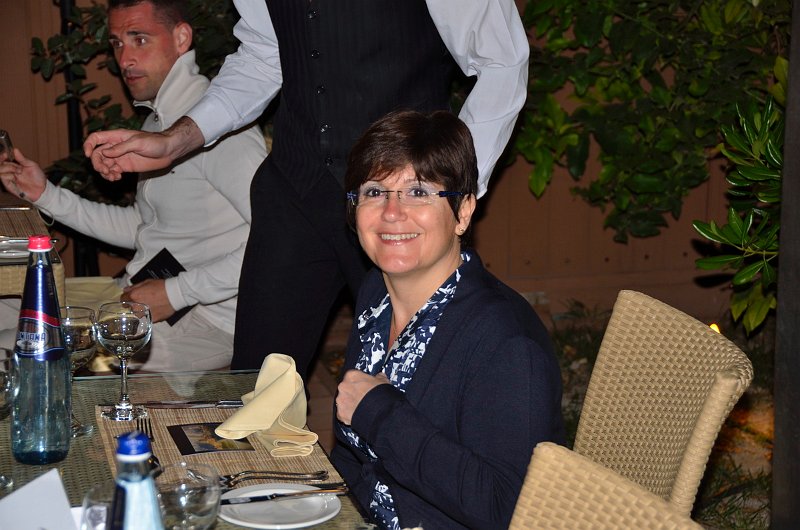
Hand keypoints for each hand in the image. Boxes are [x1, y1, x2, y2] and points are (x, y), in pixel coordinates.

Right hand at [0, 148, 46, 200]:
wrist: (41, 189)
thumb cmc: (38, 178)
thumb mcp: (32, 165)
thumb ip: (22, 158)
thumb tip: (15, 150)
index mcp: (15, 165)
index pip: (4, 159)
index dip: (3, 156)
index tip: (6, 154)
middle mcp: (10, 171)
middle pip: (0, 163)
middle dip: (6, 162)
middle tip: (15, 164)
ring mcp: (8, 177)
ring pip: (0, 169)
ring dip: (8, 168)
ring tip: (19, 171)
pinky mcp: (8, 184)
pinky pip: (3, 177)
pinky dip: (8, 175)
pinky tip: (15, 176)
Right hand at [83, 116, 204, 180]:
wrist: (168, 151)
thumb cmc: (155, 142)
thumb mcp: (138, 143)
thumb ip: (121, 148)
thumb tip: (105, 153)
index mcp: (116, 137)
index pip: (96, 138)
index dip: (88, 145)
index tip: (87, 155)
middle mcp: (115, 147)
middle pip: (97, 154)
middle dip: (98, 163)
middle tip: (106, 171)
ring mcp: (120, 157)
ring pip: (104, 164)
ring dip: (104, 172)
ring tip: (112, 176)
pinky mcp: (126, 166)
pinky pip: (113, 171)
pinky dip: (111, 176)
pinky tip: (116, 177)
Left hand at [121, 279, 174, 322]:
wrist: (175, 294)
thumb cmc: (161, 286)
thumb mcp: (147, 282)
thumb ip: (134, 286)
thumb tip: (125, 290)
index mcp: (134, 296)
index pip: (123, 299)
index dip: (126, 297)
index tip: (130, 297)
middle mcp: (137, 307)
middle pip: (130, 308)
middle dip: (134, 305)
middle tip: (143, 301)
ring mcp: (144, 315)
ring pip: (138, 314)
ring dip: (141, 311)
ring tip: (150, 306)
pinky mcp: (152, 320)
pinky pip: (148, 318)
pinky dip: (150, 315)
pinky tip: (156, 310)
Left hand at [335, 370, 389, 424]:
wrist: (379, 412)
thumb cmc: (381, 394)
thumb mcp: (383, 381)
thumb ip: (378, 377)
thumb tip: (380, 377)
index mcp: (352, 375)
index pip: (352, 377)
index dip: (359, 382)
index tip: (364, 386)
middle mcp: (343, 386)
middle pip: (346, 389)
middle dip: (353, 393)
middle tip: (363, 398)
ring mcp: (341, 400)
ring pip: (343, 401)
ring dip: (350, 404)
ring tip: (361, 408)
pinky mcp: (340, 413)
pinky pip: (343, 413)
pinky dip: (348, 415)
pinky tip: (358, 415)